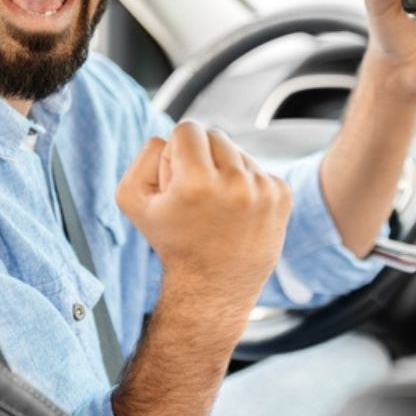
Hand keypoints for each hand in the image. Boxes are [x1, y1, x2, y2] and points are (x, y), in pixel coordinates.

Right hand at [116, 121, 291, 320]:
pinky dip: (245, 184)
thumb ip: (145, 155)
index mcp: (197, 183)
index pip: (187, 129)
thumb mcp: (133, 200)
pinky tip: (237, 213)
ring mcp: (263, 190)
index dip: (176, 153)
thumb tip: (172, 138)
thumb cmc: (171, 241)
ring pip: (237, 151)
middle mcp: (235, 184)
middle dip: (201, 157)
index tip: (177, 182)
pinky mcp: (282, 196)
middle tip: (196, 195)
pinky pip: (257, 168)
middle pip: (215, 135)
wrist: (214, 287)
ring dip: (224, 170)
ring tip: (217, 208)